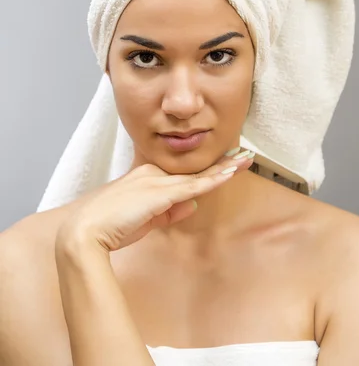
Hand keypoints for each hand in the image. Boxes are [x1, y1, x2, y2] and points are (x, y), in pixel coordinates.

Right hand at [55, 149, 253, 253]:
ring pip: (198, 175)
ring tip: (245, 159)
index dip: (207, 170)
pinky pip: (193, 185)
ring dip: (224, 168)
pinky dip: (214, 179)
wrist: (85, 231)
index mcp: (146, 177)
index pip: (183, 174)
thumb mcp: (145, 220)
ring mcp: (157, 182)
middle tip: (243, 155)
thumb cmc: (110, 228)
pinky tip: (230, 173)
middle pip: (194, 170)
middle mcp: (153, 174)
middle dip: (221, 163)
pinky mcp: (160, 193)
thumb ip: (170, 212)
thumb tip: (193, 203)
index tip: (226, 164)